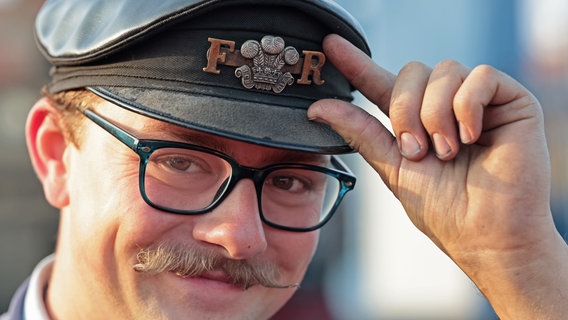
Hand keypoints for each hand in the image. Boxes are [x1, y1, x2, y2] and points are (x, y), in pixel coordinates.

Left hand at [308, 34, 567, 318]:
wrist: (486, 236)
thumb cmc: (445, 210)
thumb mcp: (393, 168)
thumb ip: (359, 132)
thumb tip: (318, 107)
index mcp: (415, 121)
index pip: (381, 83)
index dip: (356, 63)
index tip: (330, 46)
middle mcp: (444, 106)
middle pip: (411, 71)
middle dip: (406, 112)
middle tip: (417, 151)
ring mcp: (477, 102)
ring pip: (443, 71)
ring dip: (436, 116)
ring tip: (448, 152)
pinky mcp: (511, 101)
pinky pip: (480, 76)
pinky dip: (468, 108)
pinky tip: (472, 137)